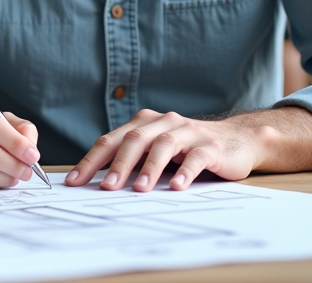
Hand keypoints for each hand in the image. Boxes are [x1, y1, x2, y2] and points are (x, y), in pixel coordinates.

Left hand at [65, 109, 262, 191]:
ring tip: (140, 189)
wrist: (237, 139)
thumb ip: (132, 161)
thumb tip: (98, 185)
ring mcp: (188, 132)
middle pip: (135, 140)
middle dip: (118, 165)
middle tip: (106, 188)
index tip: (75, 182)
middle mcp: (163, 122)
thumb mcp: (156, 151)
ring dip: (150, 167)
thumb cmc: (187, 150)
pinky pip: (196, 157)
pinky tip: (177, 186)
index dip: (92, 160)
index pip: (111, 140)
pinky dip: (185, 171)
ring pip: (163, 145)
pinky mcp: (211, 146)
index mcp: (143, 123)